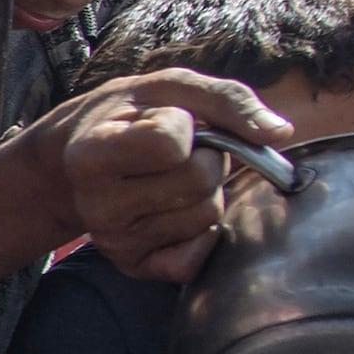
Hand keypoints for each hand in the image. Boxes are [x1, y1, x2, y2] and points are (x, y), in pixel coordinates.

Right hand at [47, 66, 292, 282]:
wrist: (75, 159)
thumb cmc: (134, 116)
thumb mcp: (170, 88)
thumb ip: (227, 99)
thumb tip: (278, 133)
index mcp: (91, 154)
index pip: (168, 142)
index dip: (183, 125)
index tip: (162, 120)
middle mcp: (96, 205)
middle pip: (198, 180)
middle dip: (207, 158)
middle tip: (181, 152)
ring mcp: (113, 241)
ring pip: (206, 216)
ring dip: (207, 192)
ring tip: (174, 178)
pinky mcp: (133, 266)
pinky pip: (196, 258)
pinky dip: (203, 233)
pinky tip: (177, 212)